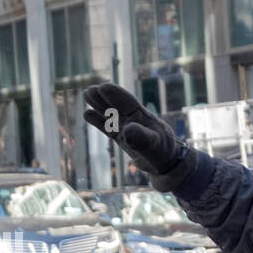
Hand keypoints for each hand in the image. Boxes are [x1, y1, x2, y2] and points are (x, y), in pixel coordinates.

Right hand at [83, 82, 197, 191]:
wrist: (166, 164)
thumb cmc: (164, 152)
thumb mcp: (155, 145)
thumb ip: (142, 138)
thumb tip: (127, 131)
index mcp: (143, 116)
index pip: (128, 102)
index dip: (116, 94)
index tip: (103, 87)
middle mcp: (133, 119)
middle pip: (116, 105)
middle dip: (103, 97)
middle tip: (89, 91)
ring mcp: (126, 128)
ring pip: (110, 114)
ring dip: (99, 106)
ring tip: (86, 95)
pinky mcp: (122, 138)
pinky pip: (108, 128)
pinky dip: (99, 121)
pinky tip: (87, 114)